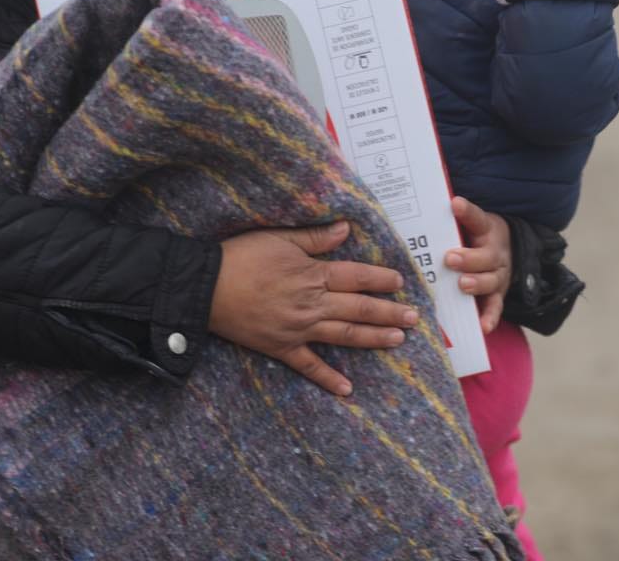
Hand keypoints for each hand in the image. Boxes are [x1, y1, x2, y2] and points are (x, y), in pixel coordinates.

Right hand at [209, 222, 418, 395]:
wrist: (204, 287)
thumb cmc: (240, 257)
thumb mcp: (278, 238)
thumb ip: (314, 238)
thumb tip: (345, 229)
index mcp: (313, 274)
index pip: (357, 277)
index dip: (381, 279)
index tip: (400, 282)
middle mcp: (312, 304)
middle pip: (359, 308)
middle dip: (389, 312)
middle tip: (414, 317)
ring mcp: (298, 329)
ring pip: (344, 336)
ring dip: (374, 339)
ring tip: (398, 340)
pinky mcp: (281, 348)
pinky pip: (309, 367)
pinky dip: (328, 379)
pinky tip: (348, 390)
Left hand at [445, 196, 510, 334]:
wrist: (509, 251)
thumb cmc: (477, 239)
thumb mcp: (471, 225)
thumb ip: (450, 221)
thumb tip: (416, 210)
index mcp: (487, 230)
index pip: (477, 218)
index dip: (467, 212)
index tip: (455, 203)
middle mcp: (495, 253)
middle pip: (485, 256)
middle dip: (468, 258)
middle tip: (450, 258)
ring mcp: (498, 276)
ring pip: (491, 281)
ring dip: (476, 283)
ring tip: (462, 284)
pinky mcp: (498, 295)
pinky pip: (495, 307)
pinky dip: (490, 317)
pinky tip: (482, 326)